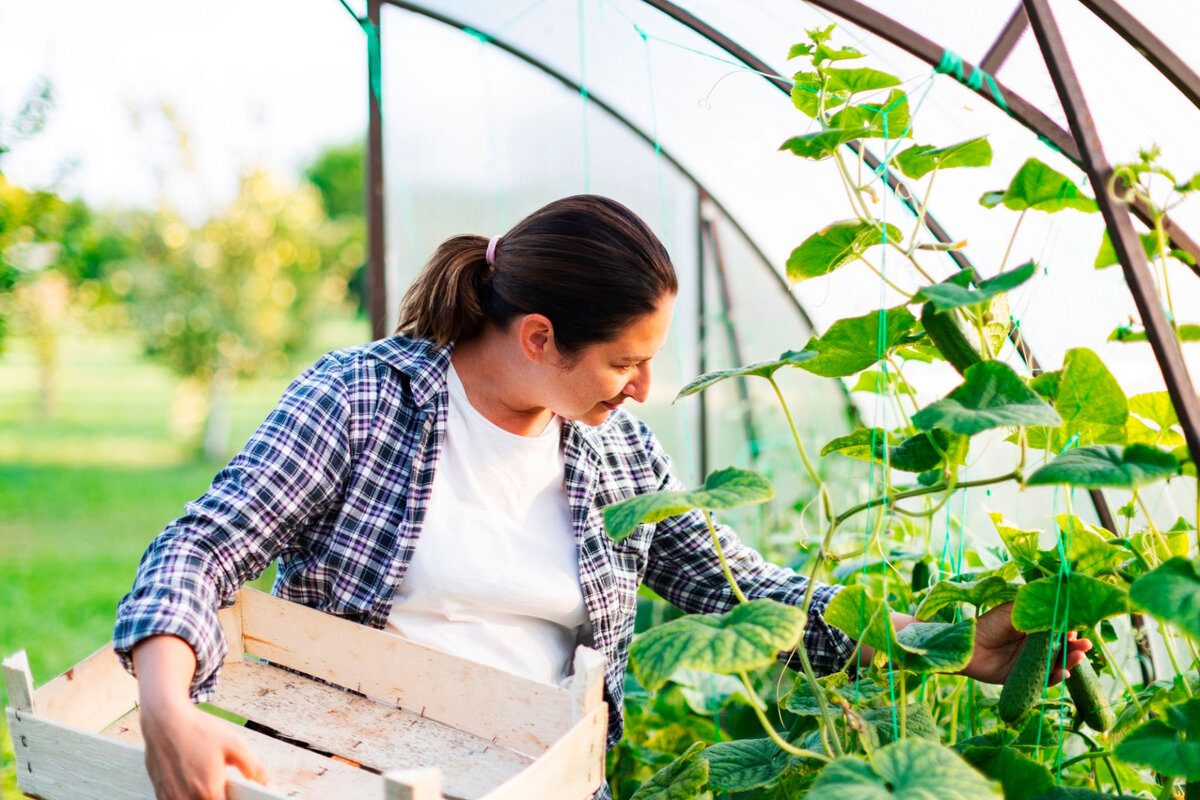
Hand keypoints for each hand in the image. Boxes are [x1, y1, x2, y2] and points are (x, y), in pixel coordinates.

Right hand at [141, 700, 270, 799]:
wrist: (164, 719)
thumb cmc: (199, 730)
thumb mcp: (235, 744)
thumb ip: (255, 768)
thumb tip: (269, 785)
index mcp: (208, 793)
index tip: (240, 792)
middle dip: (220, 798)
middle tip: (223, 782)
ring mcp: (170, 799)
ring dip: (202, 797)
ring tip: (207, 779)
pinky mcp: (160, 794)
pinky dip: (188, 796)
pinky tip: (193, 779)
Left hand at [960, 601, 1092, 684]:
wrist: (966, 646)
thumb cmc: (988, 624)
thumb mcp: (1013, 612)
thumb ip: (1034, 611)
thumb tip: (1059, 604)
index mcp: (1034, 630)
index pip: (1059, 631)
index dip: (1070, 630)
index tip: (1078, 627)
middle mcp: (1035, 648)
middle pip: (1062, 649)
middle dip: (1076, 647)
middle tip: (1085, 644)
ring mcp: (1031, 663)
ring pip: (1057, 664)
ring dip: (1070, 661)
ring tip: (1078, 656)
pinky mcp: (1025, 679)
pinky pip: (1044, 680)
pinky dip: (1056, 678)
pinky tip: (1063, 673)